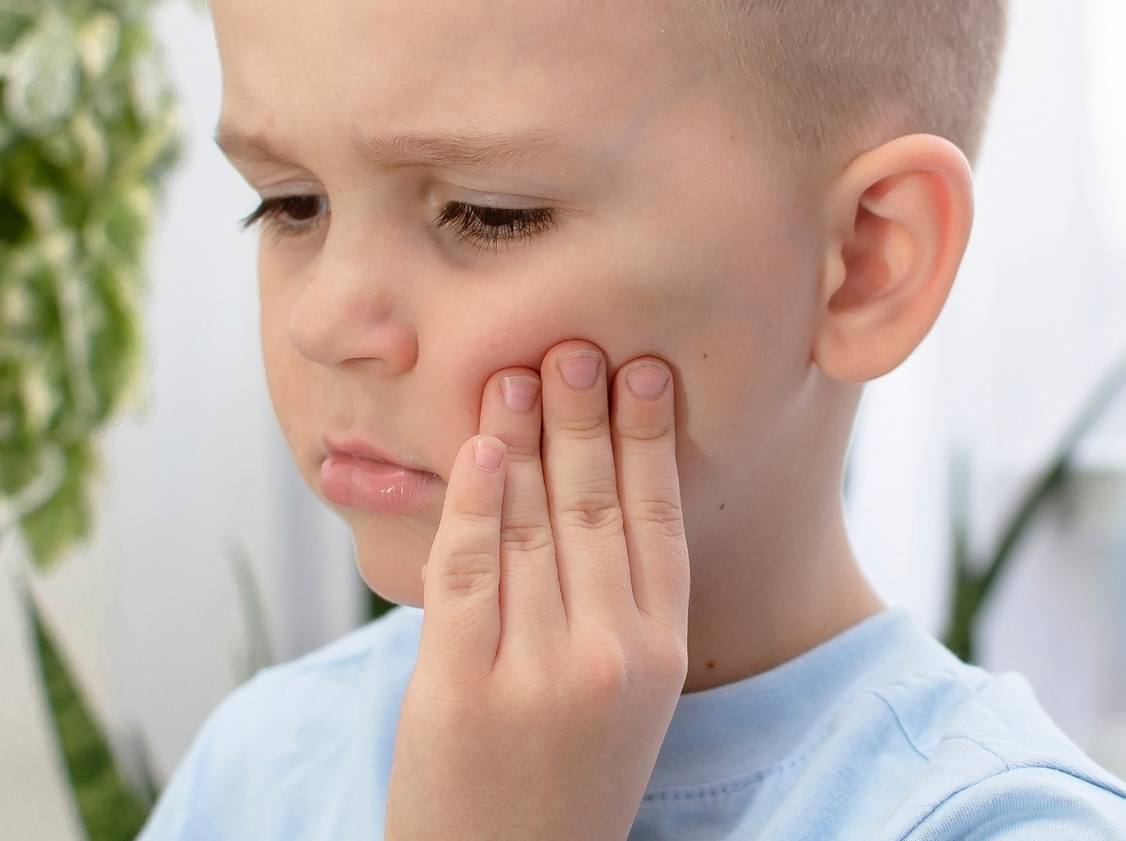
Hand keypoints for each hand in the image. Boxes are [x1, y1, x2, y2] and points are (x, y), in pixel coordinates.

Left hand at [386, 342, 689, 840]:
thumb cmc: (560, 781)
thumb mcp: (621, 703)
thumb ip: (616, 610)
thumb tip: (590, 493)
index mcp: (662, 655)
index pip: (659, 521)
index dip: (649, 440)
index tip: (643, 372)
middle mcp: (611, 657)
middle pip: (597, 507)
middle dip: (583, 416)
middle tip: (573, 344)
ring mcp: (537, 672)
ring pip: (533, 525)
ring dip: (524, 437)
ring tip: (518, 371)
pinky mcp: (463, 688)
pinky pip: (469, 569)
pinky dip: (474, 501)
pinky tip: (481, 447)